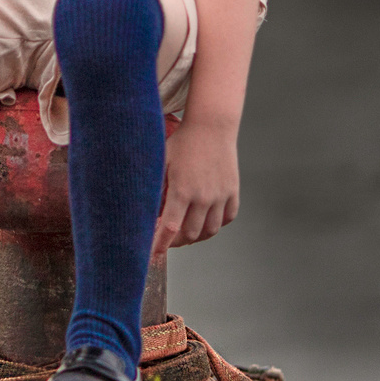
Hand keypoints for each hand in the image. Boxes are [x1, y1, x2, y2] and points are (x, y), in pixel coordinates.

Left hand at [155, 119, 238, 247]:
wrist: (211, 125)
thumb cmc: (182, 142)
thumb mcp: (162, 162)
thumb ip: (155, 189)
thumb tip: (146, 213)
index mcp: (182, 190)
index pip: (169, 228)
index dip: (160, 245)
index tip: (153, 254)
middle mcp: (203, 197)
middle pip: (190, 234)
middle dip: (176, 241)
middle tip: (168, 238)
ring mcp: (220, 195)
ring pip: (210, 231)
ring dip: (197, 236)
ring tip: (186, 232)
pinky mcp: (232, 191)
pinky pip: (227, 218)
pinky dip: (217, 224)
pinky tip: (206, 220)